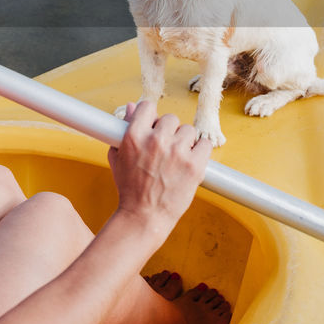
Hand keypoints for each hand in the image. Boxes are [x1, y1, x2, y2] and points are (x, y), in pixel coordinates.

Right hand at [108, 101, 211, 234]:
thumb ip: (123, 129)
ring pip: (189, 131)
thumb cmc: (130, 189)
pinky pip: (205, 144)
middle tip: (166, 147)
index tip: (154, 125)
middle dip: (169, 131)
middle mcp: (156, 140)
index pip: (148, 106)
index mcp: (134, 136)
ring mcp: (177, 152)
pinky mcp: (194, 165)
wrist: (144, 216)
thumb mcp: (119, 157)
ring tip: (178, 158)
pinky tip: (191, 161)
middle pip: (171, 118)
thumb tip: (131, 107)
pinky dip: (200, 151)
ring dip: (185, 142)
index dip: (152, 116)